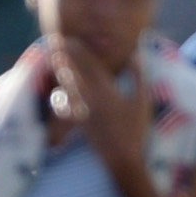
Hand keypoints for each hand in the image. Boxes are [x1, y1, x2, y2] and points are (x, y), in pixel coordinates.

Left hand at [46, 31, 152, 178]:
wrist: (122, 158)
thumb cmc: (136, 129)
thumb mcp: (142, 100)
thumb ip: (138, 75)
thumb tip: (135, 54)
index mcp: (106, 90)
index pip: (89, 65)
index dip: (78, 51)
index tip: (71, 39)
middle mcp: (90, 98)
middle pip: (73, 72)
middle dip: (64, 56)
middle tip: (55, 42)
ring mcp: (82, 111)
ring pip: (67, 87)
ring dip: (60, 71)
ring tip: (53, 57)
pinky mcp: (78, 122)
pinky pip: (65, 107)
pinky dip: (59, 97)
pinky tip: (56, 92)